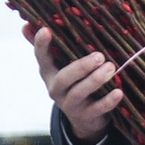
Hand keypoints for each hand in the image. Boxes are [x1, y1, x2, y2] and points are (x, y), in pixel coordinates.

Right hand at [25, 23, 121, 144]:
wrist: (85, 120)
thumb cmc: (74, 83)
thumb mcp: (62, 66)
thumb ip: (50, 47)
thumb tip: (26, 24)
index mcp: (49, 73)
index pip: (42, 58)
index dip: (41, 45)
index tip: (46, 30)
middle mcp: (56, 89)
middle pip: (64, 78)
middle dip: (81, 67)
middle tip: (99, 56)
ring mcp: (70, 105)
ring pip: (79, 93)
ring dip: (95, 80)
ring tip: (111, 68)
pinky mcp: (86, 117)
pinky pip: (96, 109)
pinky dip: (108, 101)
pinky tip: (118, 92)